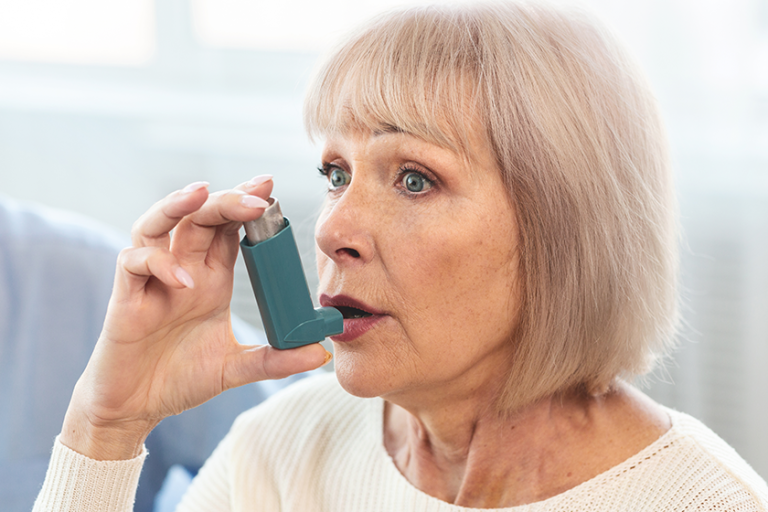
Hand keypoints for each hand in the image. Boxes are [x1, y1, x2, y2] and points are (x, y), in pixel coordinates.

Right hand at [60, 177, 329, 459]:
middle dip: (227, 200)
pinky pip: (133, 263)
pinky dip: (157, 262)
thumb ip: (276, 360)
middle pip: (200, 218)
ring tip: (203, 193)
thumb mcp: (236, 369)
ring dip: (177, 205)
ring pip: (156, 224)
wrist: (136, 408)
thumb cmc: (180, 380)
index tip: (270, 191)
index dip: (247, 207)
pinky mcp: (125, 299)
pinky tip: (183, 279)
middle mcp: (184, 271)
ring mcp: (153, 281)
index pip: (230, 230)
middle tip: (258, 193)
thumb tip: (320, 354)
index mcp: (212, 279)